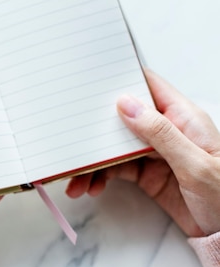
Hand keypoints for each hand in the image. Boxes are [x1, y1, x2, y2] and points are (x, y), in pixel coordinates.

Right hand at [66, 69, 219, 236]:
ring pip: (114, 147)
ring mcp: (155, 153)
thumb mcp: (195, 165)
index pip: (149, 86)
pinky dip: (99, 177)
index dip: (121, 78)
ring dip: (92, 161)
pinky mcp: (147, 174)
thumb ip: (160, 133)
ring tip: (76, 180)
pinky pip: (115, 169)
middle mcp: (166, 131)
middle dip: (95, 129)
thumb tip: (126, 103)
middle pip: (122, 118)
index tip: (91, 82)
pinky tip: (90, 187)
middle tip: (71, 138)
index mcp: (183, 118)